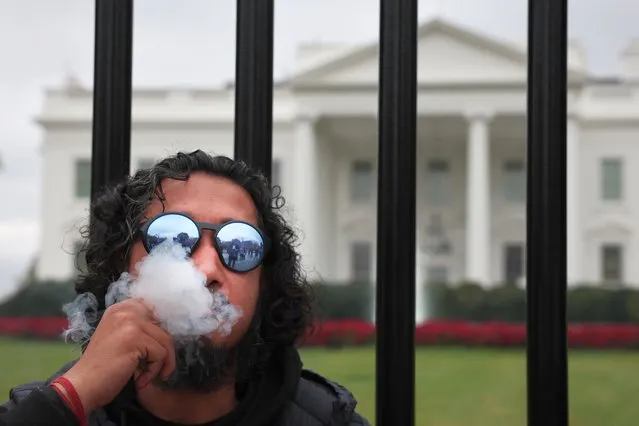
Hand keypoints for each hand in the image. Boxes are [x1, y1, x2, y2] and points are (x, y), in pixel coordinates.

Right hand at [60, 299, 175, 412]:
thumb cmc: (101, 367)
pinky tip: (140, 380)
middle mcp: (126, 311)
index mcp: (121, 308)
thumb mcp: (118, 337)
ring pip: (166, 341)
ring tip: (145, 376)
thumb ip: (137, 328)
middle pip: (163, 327)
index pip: (154, 311)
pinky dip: (154, 371)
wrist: (83, 385)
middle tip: (153, 368)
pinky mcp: (135, 338)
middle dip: (163, 350)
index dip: (159, 331)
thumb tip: (164, 328)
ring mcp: (130, 322)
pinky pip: (161, 354)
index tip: (154, 349)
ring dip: (160, 363)